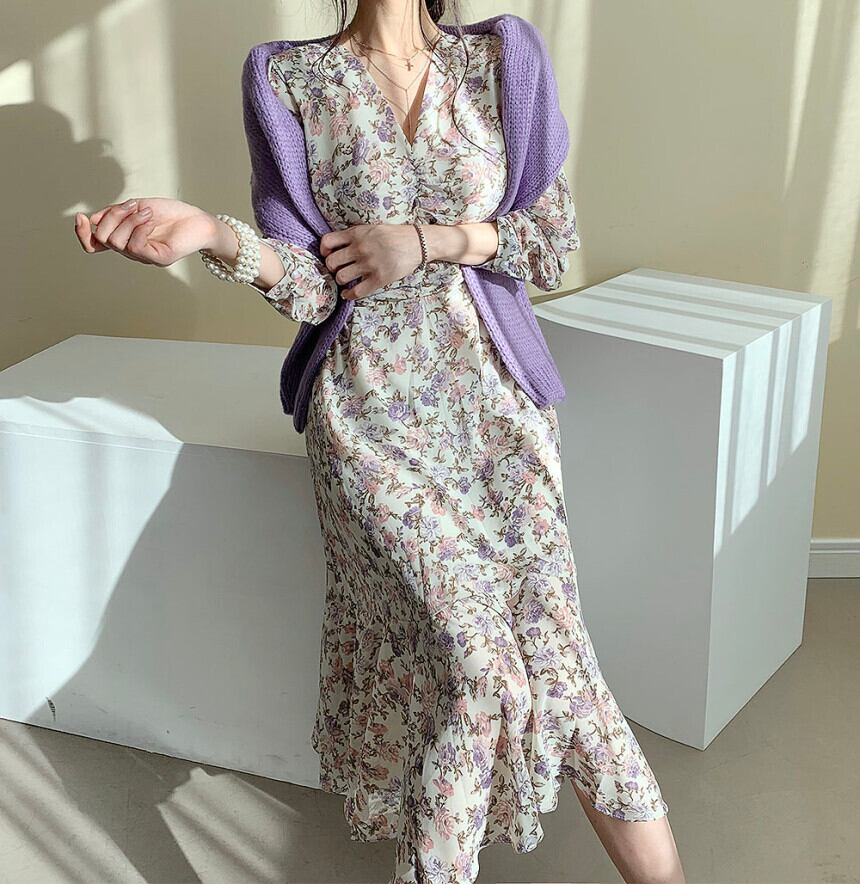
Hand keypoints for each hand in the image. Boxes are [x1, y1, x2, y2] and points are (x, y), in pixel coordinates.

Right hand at [74, 197, 220, 266]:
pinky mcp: (159, 259)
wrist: (198, 220)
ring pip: (117, 241)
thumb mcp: (136, 207)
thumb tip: (91, 219)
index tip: (80, 216)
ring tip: (146, 210)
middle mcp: (131, 251)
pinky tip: (150, 218)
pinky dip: (139, 227)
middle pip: (102, 237)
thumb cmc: (170, 213)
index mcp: (124, 239)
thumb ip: (114, 213)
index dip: (82, 234)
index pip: (93, 245)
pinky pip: (135, 245)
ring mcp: (145, 257)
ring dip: (129, 219)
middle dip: (113, 216)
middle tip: (133, 205)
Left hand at [319, 223, 423, 299]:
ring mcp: (369, 264)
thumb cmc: (394, 235)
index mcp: (356, 234)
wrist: (417, 243)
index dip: (323, 251)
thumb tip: (335, 247)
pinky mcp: (379, 279)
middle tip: (338, 269)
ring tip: (346, 280)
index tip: (327, 255)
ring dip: (340, 280)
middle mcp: (360, 248)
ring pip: (341, 277)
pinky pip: (356, 292)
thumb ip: (353, 236)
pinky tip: (347, 294)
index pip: (327, 242)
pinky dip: (348, 295)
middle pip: (331, 262)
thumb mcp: (371, 228)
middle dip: (332, 268)